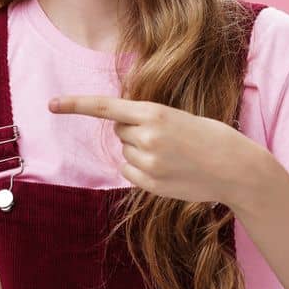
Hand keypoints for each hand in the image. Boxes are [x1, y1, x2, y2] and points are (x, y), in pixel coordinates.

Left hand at [48, 95, 270, 205]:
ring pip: (125, 153)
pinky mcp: (151, 185)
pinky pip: (130, 172)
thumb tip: (123, 133)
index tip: (52, 104)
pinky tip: (167, 169)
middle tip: (167, 136)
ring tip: (173, 155)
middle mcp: (147, 137)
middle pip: (119, 132)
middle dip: (134, 131)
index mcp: (155, 113)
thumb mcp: (182, 118)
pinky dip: (141, 169)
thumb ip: (150, 121)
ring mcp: (148, 163)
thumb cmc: (214, 138)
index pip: (106, 107)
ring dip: (140, 151)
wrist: (237, 169)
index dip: (76, 104)